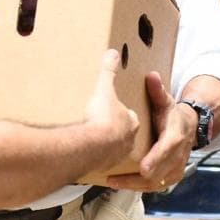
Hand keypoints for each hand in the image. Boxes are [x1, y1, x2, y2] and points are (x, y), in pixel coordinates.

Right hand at [84, 49, 140, 169]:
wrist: (93, 145)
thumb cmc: (101, 117)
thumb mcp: (104, 88)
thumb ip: (109, 71)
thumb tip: (113, 54)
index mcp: (131, 122)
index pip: (130, 117)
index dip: (122, 113)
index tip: (114, 110)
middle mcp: (128, 141)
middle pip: (124, 134)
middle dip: (116, 131)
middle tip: (104, 125)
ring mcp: (118, 155)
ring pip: (115, 150)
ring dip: (108, 146)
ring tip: (95, 141)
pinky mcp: (105, 166)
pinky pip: (103, 161)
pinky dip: (97, 157)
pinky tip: (88, 152)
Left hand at [105, 71, 194, 191]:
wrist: (189, 126)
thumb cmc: (172, 113)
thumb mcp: (166, 100)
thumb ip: (157, 90)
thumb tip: (151, 76)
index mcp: (177, 134)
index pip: (168, 148)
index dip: (156, 159)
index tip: (143, 167)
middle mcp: (179, 154)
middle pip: (161, 171)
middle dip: (139, 178)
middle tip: (117, 179)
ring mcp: (176, 167)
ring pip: (158, 182)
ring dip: (135, 185)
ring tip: (114, 182)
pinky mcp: (171, 175)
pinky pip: (156, 186)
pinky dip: (139, 187)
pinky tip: (121, 185)